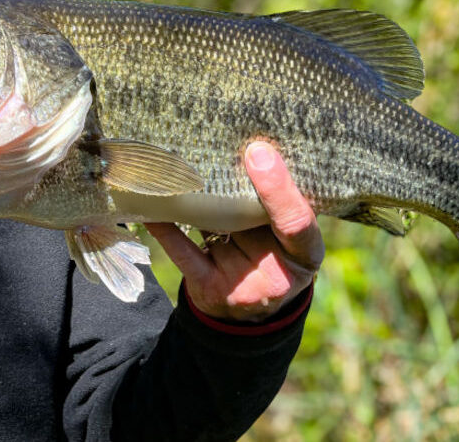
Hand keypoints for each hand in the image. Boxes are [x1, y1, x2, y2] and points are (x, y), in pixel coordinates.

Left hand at [146, 141, 323, 322]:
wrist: (251, 314)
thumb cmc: (274, 257)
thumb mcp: (289, 238)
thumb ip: (277, 203)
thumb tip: (251, 149)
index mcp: (305, 253)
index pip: (297, 221)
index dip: (278, 188)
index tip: (258, 152)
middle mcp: (277, 273)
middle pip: (250, 219)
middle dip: (232, 183)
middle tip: (213, 145)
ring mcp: (242, 284)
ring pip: (214, 228)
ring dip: (197, 198)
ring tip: (178, 166)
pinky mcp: (211, 288)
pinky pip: (185, 252)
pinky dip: (167, 229)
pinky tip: (152, 210)